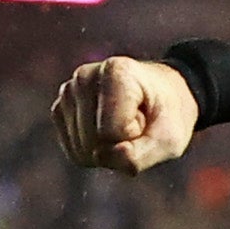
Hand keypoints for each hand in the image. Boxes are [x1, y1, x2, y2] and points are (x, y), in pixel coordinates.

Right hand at [50, 56, 201, 174]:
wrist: (159, 98)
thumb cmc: (167, 116)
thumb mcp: (169, 140)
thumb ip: (139, 155)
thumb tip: (99, 156)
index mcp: (116, 72)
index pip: (112, 132)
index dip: (134, 136)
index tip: (146, 117)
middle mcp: (85, 76)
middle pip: (94, 142)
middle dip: (119, 143)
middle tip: (136, 122)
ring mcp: (69, 92)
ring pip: (82, 150)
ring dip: (106, 148)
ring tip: (123, 124)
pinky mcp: (60, 109)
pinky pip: (74, 152)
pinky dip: (93, 151)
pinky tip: (106, 130)